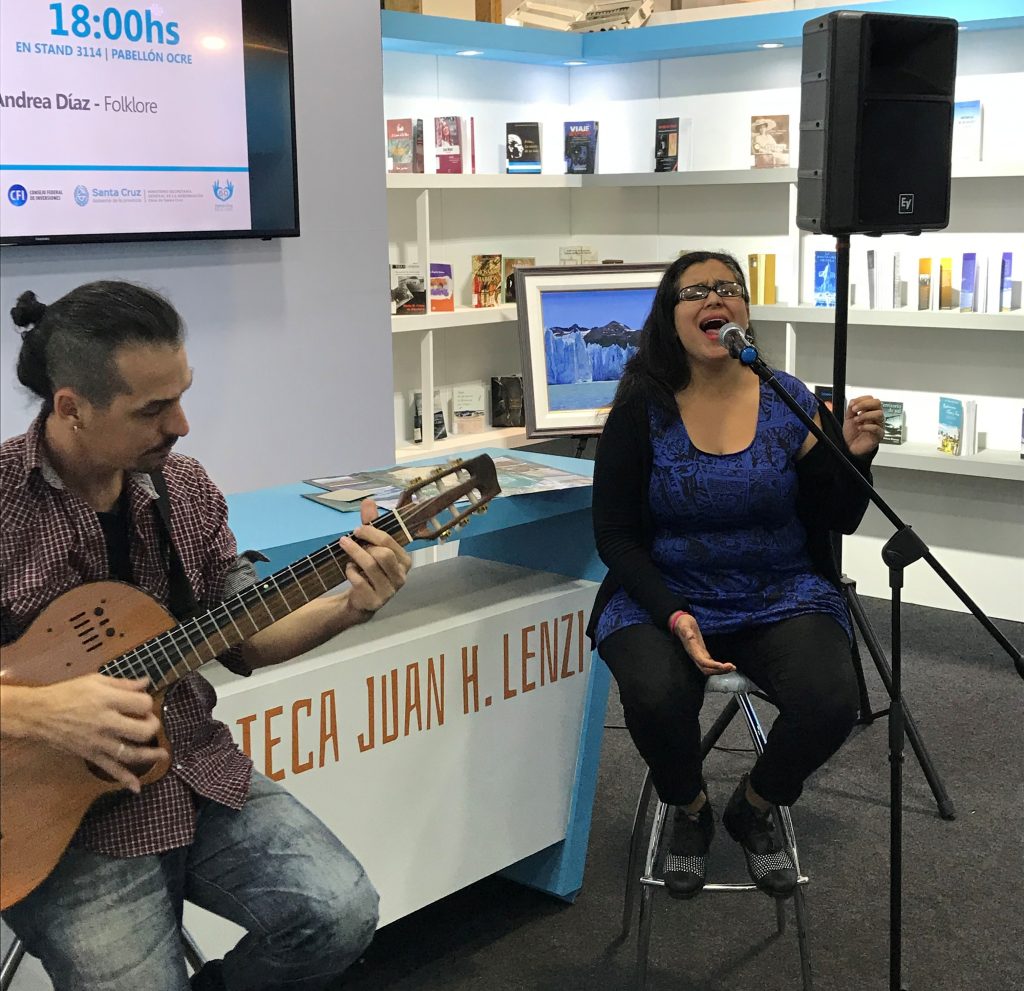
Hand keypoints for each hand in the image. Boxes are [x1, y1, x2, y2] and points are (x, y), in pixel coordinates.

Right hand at [36, 674, 166, 792]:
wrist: (38, 714)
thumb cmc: (67, 693)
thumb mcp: (96, 681)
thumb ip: (123, 684)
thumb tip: (146, 682)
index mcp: (108, 701)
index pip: (143, 704)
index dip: (148, 703)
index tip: (142, 703)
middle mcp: (106, 723)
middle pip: (142, 731)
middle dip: (152, 726)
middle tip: (148, 722)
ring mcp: (99, 741)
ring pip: (131, 753)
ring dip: (150, 756)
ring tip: (163, 755)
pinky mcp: (90, 754)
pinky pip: (110, 769)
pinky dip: (124, 779)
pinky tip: (136, 787)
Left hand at [339, 499, 412, 616]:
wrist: (362, 600)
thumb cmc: (369, 569)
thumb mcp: (370, 546)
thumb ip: (371, 524)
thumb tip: (368, 500)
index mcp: (405, 561)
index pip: (390, 541)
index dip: (371, 532)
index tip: (356, 530)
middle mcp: (401, 577)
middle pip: (383, 554)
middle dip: (362, 545)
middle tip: (347, 541)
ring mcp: (389, 591)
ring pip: (370, 566)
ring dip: (354, 555)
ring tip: (345, 550)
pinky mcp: (375, 601)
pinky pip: (359, 581)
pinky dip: (350, 572)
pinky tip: (349, 570)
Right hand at [670, 613, 735, 675]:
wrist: (680, 624)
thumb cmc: (683, 624)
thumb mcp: (684, 625)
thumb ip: (686, 631)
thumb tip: (690, 635)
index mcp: (692, 650)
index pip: (702, 661)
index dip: (711, 665)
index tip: (721, 665)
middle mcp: (695, 655)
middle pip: (706, 670)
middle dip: (718, 670)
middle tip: (731, 667)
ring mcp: (699, 655)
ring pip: (709, 669)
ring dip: (721, 670)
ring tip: (732, 667)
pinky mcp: (703, 654)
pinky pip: (711, 665)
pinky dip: (720, 667)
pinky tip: (727, 666)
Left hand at [843, 395, 884, 456]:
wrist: (851, 447)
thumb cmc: (852, 433)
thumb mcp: (848, 418)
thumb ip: (851, 409)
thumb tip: (853, 401)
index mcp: (869, 411)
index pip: (871, 399)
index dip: (862, 399)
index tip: (852, 404)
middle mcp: (875, 417)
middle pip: (878, 403)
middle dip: (865, 404)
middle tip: (855, 409)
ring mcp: (878, 425)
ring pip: (879, 414)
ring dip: (866, 415)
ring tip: (856, 420)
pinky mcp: (878, 435)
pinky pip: (877, 428)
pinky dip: (866, 426)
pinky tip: (859, 428)